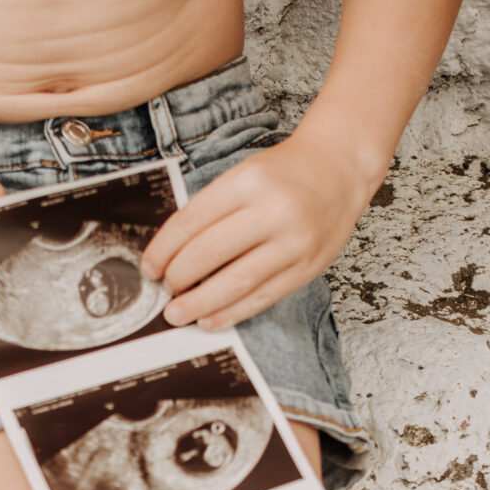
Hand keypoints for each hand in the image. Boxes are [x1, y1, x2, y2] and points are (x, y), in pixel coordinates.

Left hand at [142, 130, 379, 331]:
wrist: (339, 170)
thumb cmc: (284, 174)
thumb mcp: (243, 174)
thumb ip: (212, 209)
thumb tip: (172, 255)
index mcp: (248, 182)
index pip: (192, 222)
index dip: (163, 250)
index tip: (150, 267)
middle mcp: (272, 212)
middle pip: (209, 254)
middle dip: (178, 278)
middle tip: (164, 289)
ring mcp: (293, 243)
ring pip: (236, 282)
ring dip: (200, 303)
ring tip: (177, 313)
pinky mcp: (307, 267)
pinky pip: (263, 297)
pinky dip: (232, 312)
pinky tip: (210, 319)